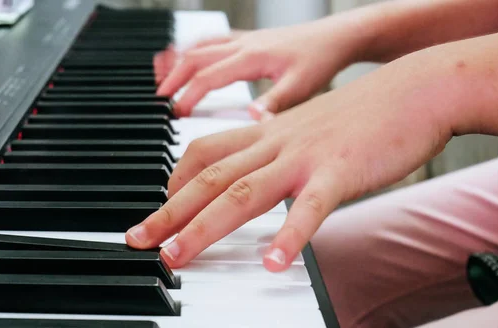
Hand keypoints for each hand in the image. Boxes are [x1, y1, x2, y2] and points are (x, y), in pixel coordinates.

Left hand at [127, 50, 453, 270]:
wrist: (415, 89)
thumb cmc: (359, 115)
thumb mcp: (304, 130)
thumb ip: (274, 154)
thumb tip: (256, 181)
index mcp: (265, 134)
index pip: (203, 154)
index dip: (173, 183)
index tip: (158, 210)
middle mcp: (275, 144)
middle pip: (209, 178)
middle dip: (169, 212)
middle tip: (139, 241)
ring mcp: (305, 157)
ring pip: (243, 192)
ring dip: (205, 226)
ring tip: (177, 257)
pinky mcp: (340, 171)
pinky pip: (310, 208)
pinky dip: (290, 237)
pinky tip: (274, 266)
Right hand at [156, 17, 366, 117]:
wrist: (338, 36)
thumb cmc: (321, 60)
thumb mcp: (301, 87)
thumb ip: (274, 104)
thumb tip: (253, 120)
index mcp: (251, 57)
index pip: (208, 76)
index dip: (189, 95)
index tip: (176, 113)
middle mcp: (243, 44)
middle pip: (196, 57)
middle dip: (174, 77)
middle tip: (160, 97)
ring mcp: (245, 40)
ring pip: (201, 45)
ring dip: (179, 61)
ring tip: (163, 77)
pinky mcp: (249, 40)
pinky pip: (213, 41)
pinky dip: (194, 50)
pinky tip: (189, 57)